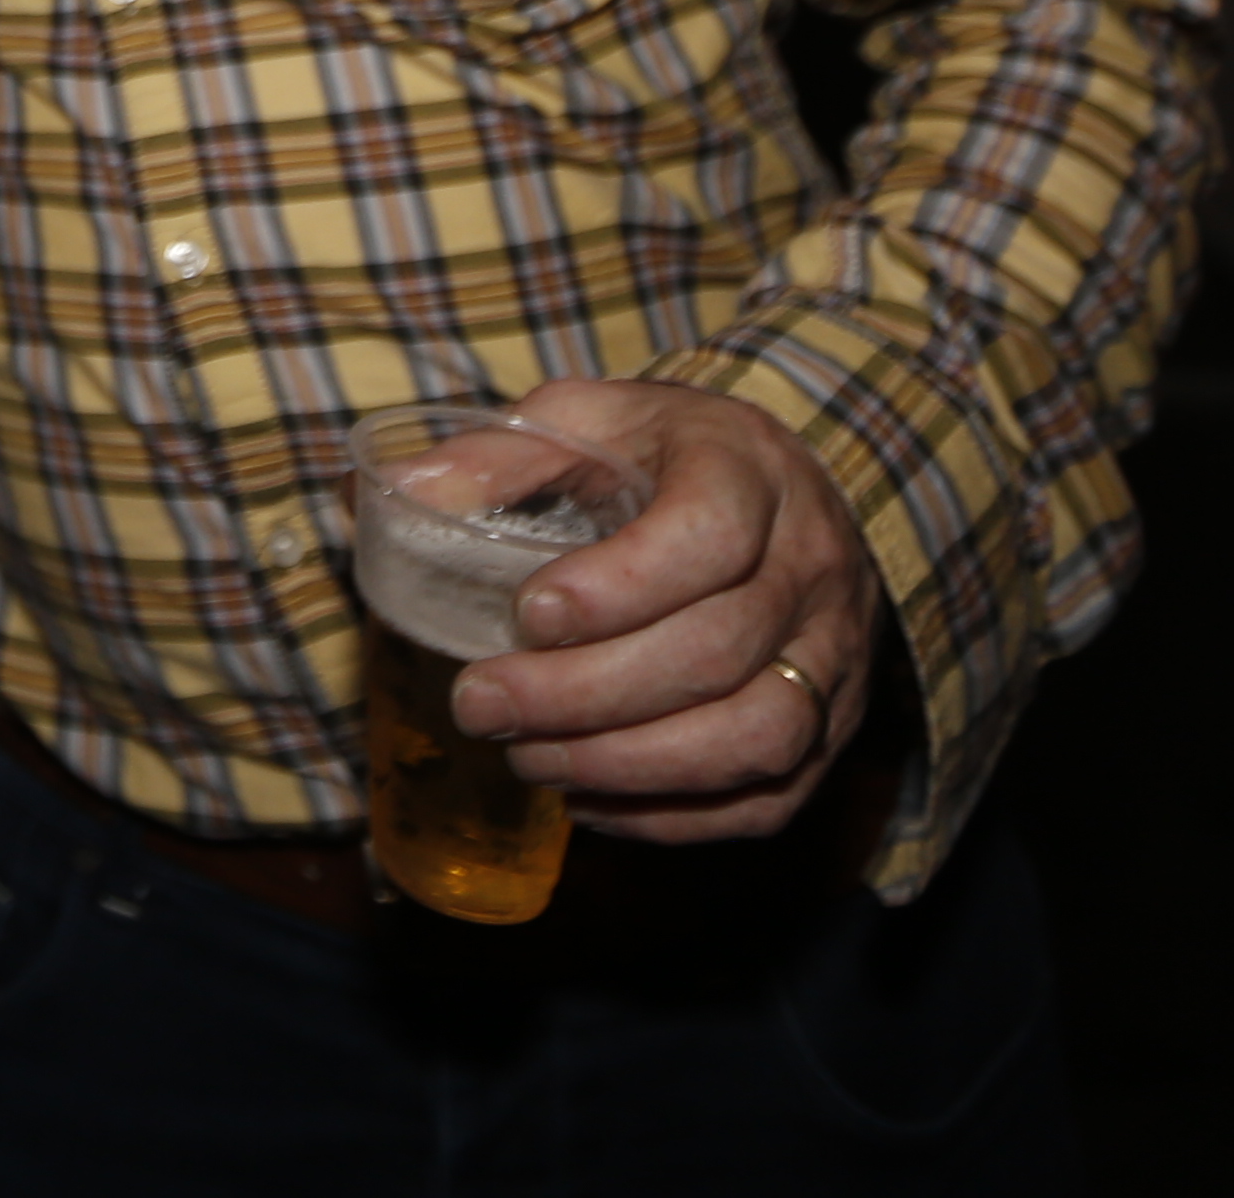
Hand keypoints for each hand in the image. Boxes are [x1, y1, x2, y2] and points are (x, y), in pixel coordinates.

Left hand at [443, 376, 883, 846]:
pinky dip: (672, 814)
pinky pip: (767, 798)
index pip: (710, 537)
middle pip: (715, 651)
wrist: (785, 493)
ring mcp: (833, 659)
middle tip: (483, 705)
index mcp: (752, 474)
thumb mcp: (591, 420)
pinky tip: (586, 797)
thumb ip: (500, 455)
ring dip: (628, 765)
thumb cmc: (669, 457)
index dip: (618, 587)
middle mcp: (811, 570)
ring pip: (754, 737)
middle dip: (585, 695)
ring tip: (528, 757)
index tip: (526, 613)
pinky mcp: (831, 732)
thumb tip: (400, 496)